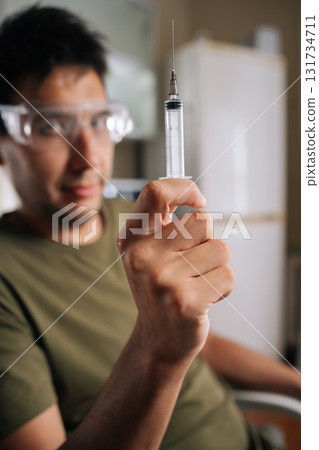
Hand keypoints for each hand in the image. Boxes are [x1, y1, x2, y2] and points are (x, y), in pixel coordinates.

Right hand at [118, 179, 234, 364]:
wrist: (159, 340)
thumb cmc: (162, 288)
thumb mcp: (150, 253)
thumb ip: (164, 224)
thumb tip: (199, 203)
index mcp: (132, 239)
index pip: (156, 192)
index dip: (183, 188)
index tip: (198, 201)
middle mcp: (142, 256)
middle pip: (202, 221)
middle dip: (208, 240)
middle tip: (193, 264)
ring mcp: (162, 279)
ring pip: (220, 249)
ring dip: (217, 266)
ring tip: (198, 283)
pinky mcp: (185, 302)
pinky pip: (227, 276)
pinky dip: (224, 287)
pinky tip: (205, 300)